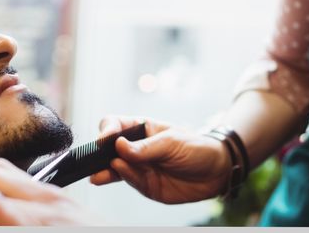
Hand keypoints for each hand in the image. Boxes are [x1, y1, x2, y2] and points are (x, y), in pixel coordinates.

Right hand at [90, 115, 231, 203]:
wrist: (216, 172)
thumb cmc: (196, 148)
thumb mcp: (173, 143)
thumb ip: (146, 148)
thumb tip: (118, 147)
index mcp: (143, 128)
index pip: (116, 124)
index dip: (107, 129)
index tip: (106, 138)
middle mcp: (136, 147)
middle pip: (109, 147)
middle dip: (98, 152)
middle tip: (93, 158)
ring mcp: (139, 166)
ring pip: (113, 167)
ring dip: (104, 169)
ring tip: (98, 173)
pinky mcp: (144, 184)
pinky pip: (127, 180)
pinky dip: (120, 177)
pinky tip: (117, 173)